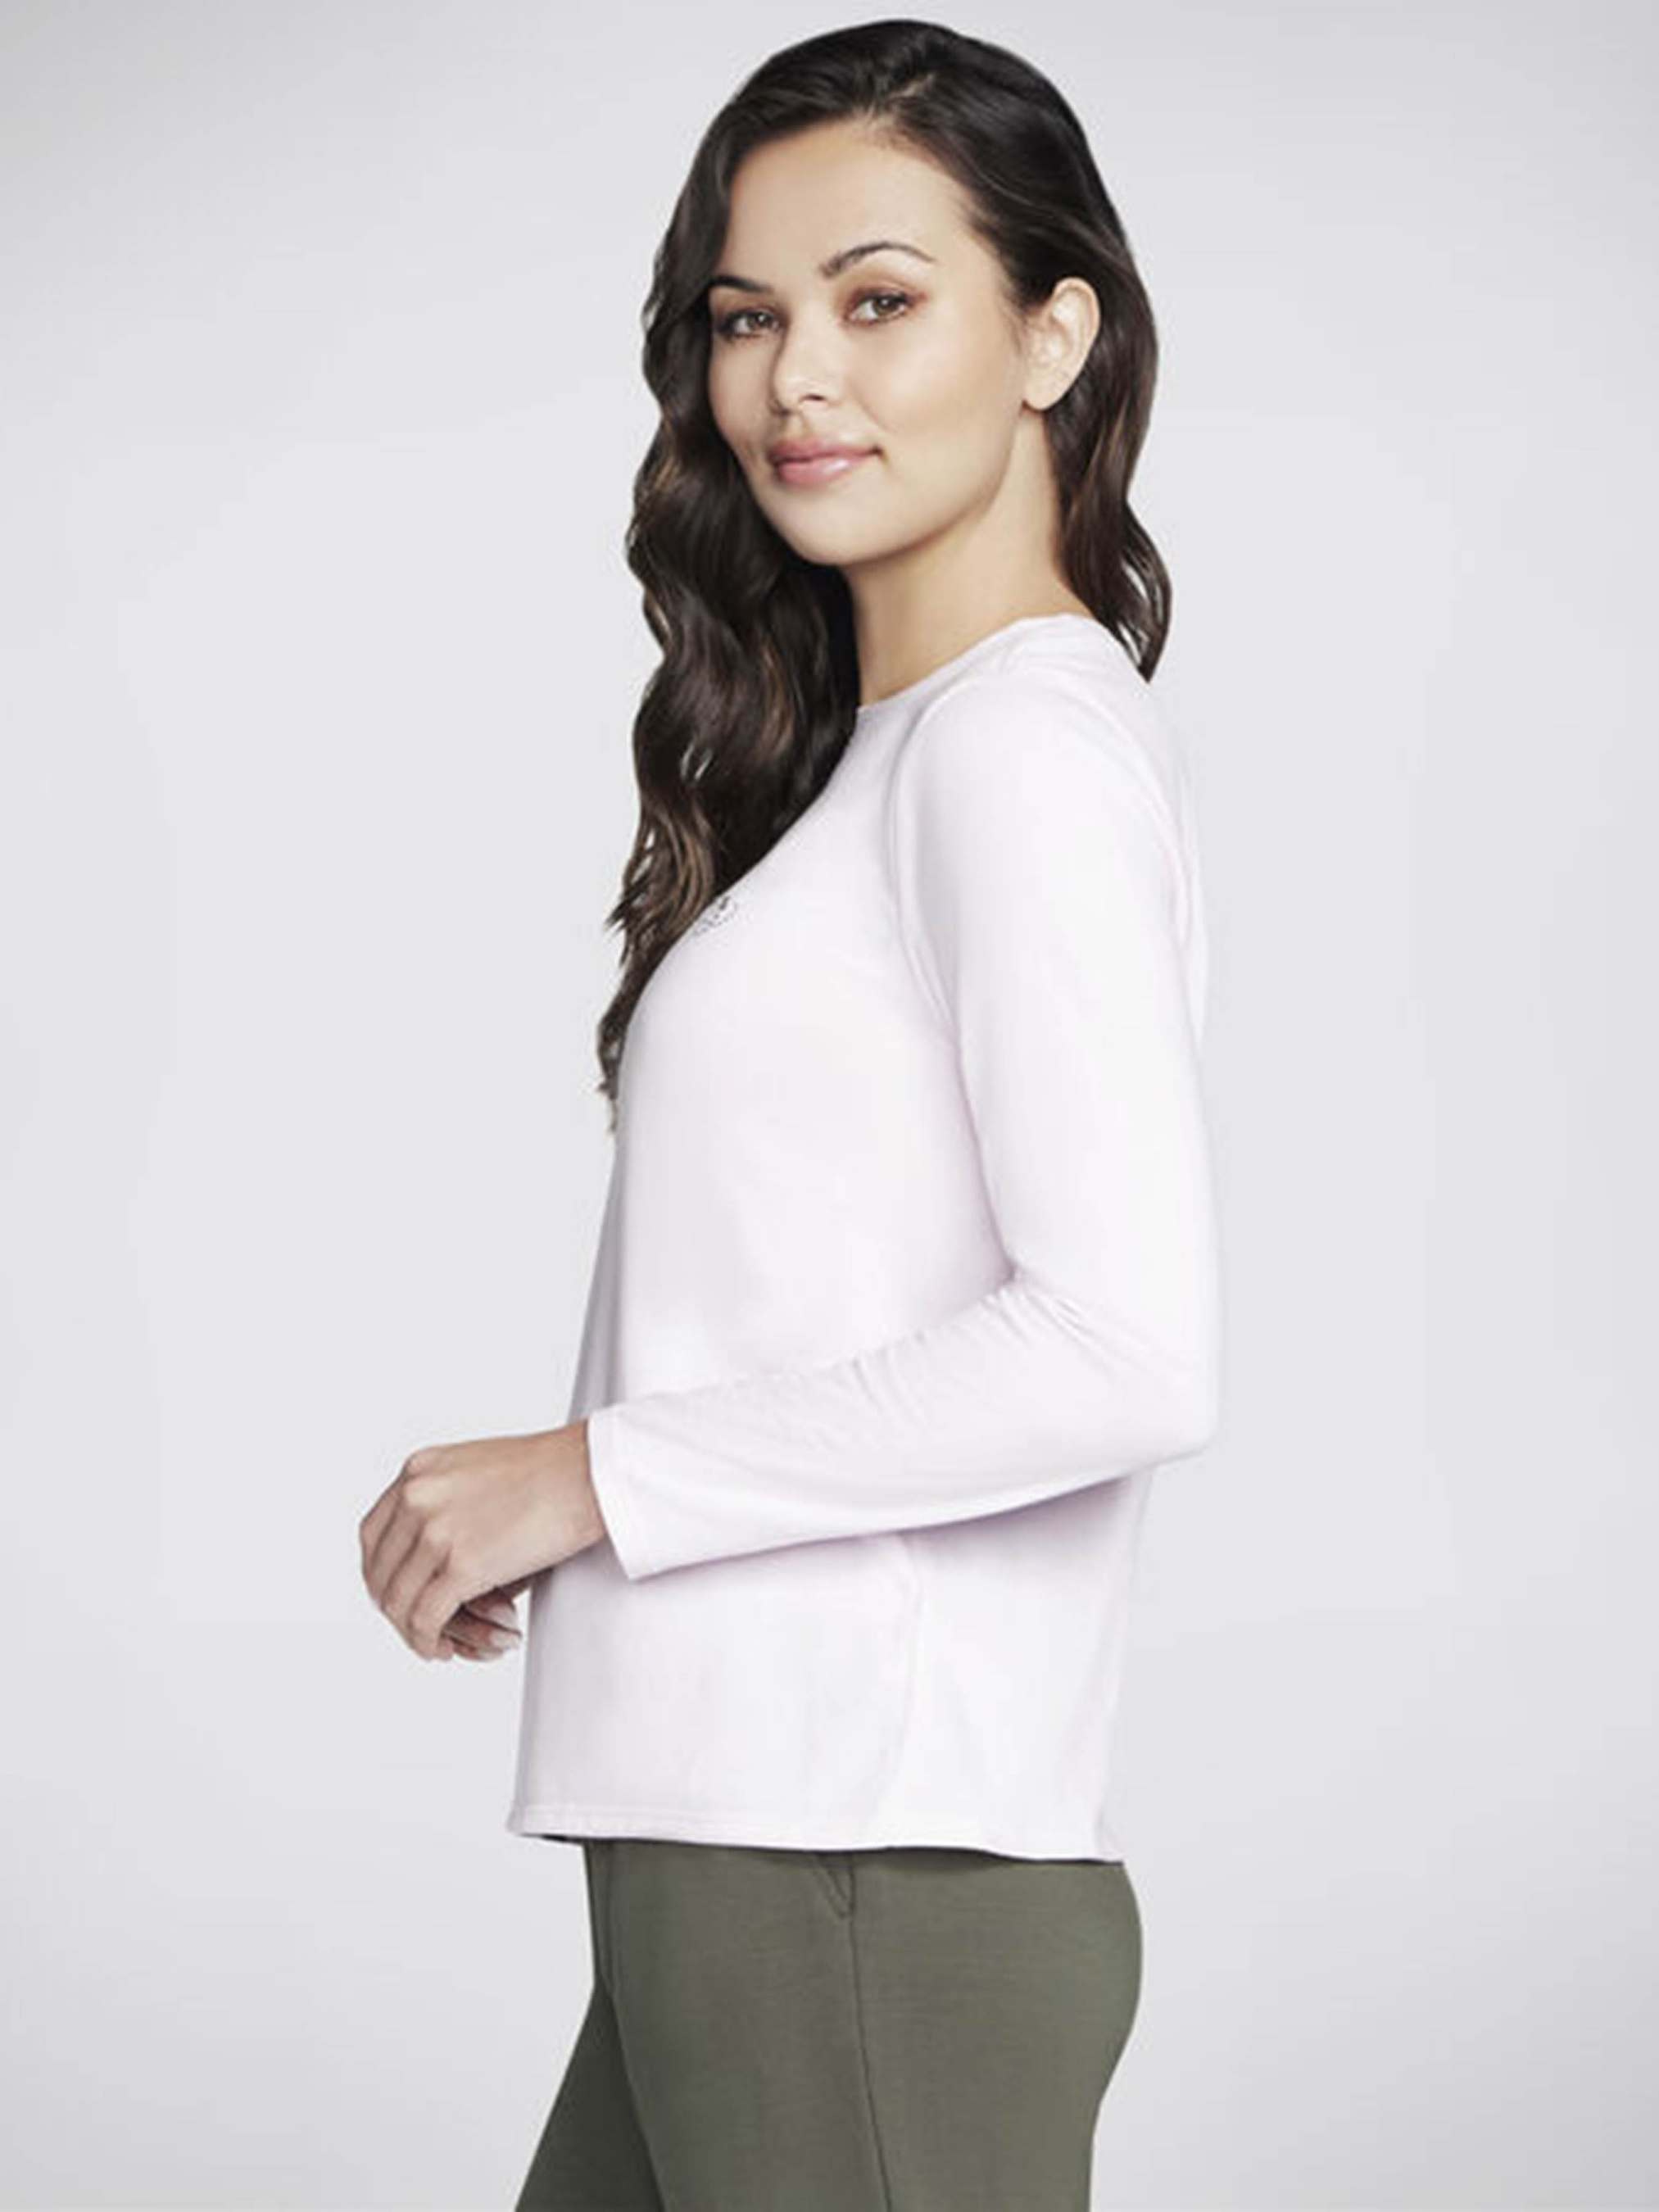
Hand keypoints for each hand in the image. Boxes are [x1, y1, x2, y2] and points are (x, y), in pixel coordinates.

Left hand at [359, 1423, 604, 1660]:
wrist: (589, 1473)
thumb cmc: (549, 1472)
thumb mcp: (475, 1471)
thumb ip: (445, 1503)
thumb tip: (431, 1559)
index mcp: (418, 1471)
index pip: (373, 1535)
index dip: (380, 1574)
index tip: (397, 1594)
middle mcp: (417, 1497)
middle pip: (380, 1572)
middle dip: (394, 1608)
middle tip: (415, 1626)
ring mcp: (436, 1531)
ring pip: (398, 1601)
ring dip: (412, 1631)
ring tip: (435, 1643)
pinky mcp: (462, 1565)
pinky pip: (425, 1618)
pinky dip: (427, 1641)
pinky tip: (442, 1648)